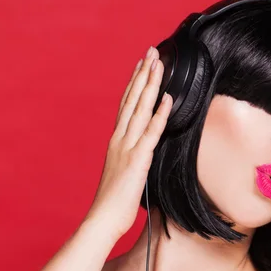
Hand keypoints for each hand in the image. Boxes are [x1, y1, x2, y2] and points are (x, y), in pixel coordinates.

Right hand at [84, 46, 172, 238]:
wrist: (103, 218)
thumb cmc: (114, 200)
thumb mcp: (123, 171)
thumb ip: (131, 155)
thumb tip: (142, 150)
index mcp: (116, 140)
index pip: (126, 104)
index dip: (135, 83)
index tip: (142, 65)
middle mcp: (120, 138)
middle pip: (132, 100)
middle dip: (143, 74)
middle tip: (151, 52)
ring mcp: (128, 147)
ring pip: (140, 109)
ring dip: (151, 85)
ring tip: (158, 64)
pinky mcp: (138, 159)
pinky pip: (151, 133)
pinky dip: (160, 114)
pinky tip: (168, 99)